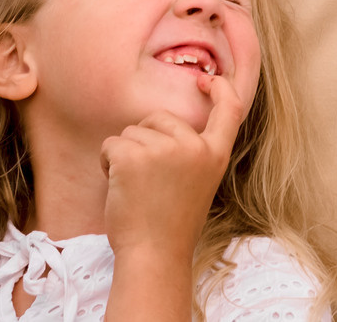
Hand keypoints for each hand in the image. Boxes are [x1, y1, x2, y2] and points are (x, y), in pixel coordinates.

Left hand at [102, 67, 249, 273]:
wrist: (154, 256)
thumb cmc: (170, 225)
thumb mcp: (199, 182)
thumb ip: (193, 152)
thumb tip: (168, 124)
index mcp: (215, 154)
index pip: (230, 108)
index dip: (220, 88)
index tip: (205, 80)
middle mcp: (194, 147)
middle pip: (160, 118)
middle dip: (145, 138)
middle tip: (147, 178)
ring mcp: (164, 150)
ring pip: (132, 131)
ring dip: (125, 153)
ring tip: (135, 187)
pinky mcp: (133, 157)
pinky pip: (112, 144)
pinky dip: (106, 162)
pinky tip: (118, 187)